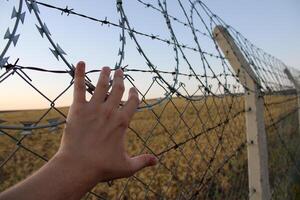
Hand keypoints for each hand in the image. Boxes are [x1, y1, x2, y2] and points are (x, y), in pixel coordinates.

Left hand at [56, 61, 156, 182]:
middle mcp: (110, 111)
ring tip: (107, 68)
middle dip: (121, 79)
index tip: (133, 89)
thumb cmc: (102, 167)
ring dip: (105, 75)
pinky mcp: (78, 109)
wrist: (78, 166)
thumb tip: (157, 161)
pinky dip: (79, 74)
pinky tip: (80, 63)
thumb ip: (142, 161)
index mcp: (122, 122)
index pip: (133, 102)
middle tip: (120, 71)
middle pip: (118, 89)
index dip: (134, 94)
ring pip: (102, 85)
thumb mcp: (127, 167)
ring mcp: (94, 108)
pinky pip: (79, 87)